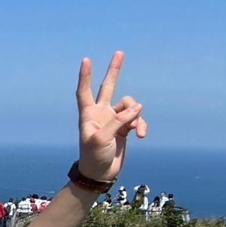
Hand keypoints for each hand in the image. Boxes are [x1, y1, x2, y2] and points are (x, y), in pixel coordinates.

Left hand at [77, 52, 146, 182]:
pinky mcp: (124, 128)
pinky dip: (141, 125)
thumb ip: (119, 121)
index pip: (85, 91)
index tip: (86, 60)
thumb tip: (138, 107)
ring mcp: (113, 120)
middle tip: (119, 53)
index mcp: (88, 114)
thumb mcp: (102, 138)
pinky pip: (137, 119)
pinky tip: (141, 135)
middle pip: (108, 87)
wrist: (100, 173)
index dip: (85, 76)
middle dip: (114, 71)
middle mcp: (101, 113)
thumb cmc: (94, 156)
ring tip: (137, 132)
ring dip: (137, 117)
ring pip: (130, 106)